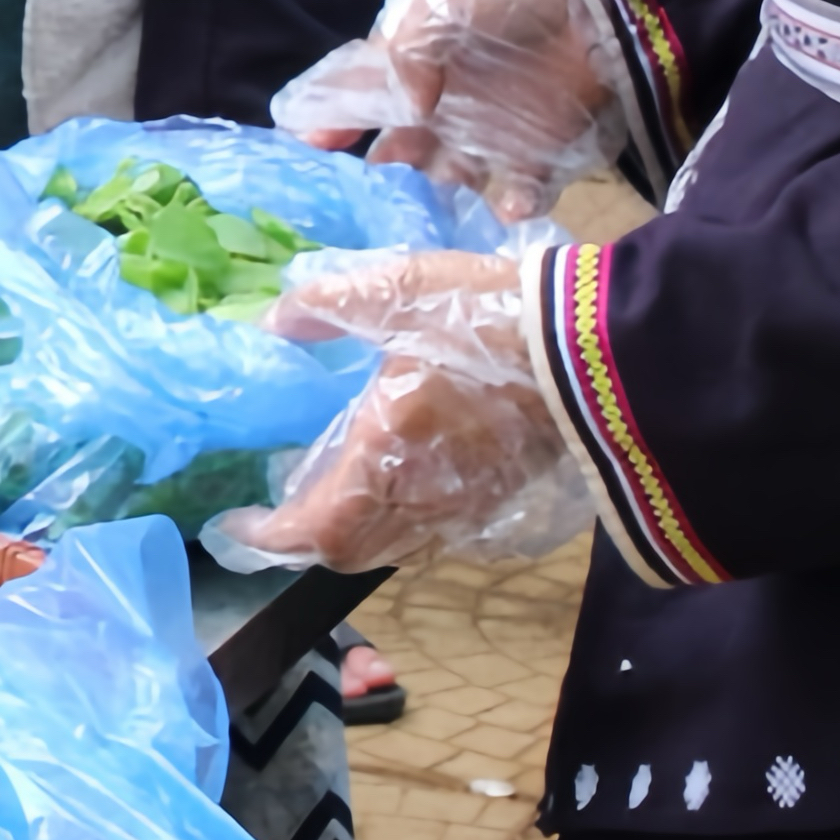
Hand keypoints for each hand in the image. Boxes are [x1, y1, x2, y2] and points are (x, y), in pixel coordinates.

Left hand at [206, 246, 589, 574]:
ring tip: (329, 490)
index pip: (315, 528)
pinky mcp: (501, 500)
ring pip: (391, 545)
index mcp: (387, 451)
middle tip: (280, 507)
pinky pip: (430, 533)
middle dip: (307, 537)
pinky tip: (393, 479)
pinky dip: (396, 521)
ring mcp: (466, 506)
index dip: (271, 536)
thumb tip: (278, 322)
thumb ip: (329, 304)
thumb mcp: (400, 290)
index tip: (239, 525)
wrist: (600, 351)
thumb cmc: (491, 318)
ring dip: (352, 530)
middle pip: (349, 549)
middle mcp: (422, 496)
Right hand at [270, 0, 632, 219]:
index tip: (306, 146)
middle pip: (402, 144)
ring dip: (438, 195)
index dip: (332, 118)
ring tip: (430, 214)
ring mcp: (494, 126)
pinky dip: (510, 204)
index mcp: (417, 54)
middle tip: (366, 200)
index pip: (363, 92)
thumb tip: (406, 107)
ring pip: (451, 175)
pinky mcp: (544, 149)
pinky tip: (507, 205)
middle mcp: (447, 96)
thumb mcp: (446, 1)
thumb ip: (409, 51)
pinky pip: (519, 190)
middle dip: (382, 172)